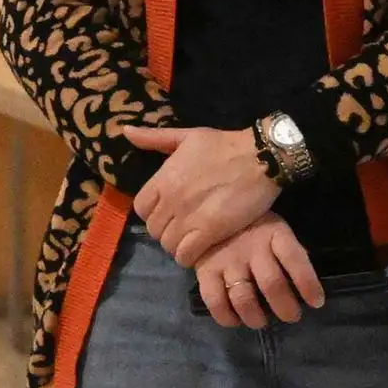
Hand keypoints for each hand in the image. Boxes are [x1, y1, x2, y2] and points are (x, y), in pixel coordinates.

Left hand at [128, 125, 279, 266]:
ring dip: (177, 246)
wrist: (261, 157)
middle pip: (154, 229)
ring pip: (168, 244)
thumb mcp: (187, 136)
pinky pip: (186, 254)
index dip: (151, 213)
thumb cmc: (225, 145)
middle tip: (181, 229)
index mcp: (163, 178)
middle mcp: (171, 199)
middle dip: (165, 231)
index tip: (166, 213)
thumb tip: (126, 131)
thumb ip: (155, 138)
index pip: (140, 208)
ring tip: (191, 241)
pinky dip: (188, 257)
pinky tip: (198, 251)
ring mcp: (189, 216)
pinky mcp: (211, 230)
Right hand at [192, 216, 327, 328]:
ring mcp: (226, 261)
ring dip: (255, 317)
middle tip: (291, 317)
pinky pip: (214, 300)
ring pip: (243, 297)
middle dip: (285, 307)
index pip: (295, 259)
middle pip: (271, 283)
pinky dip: (226, 317)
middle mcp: (251, 247)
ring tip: (260, 322)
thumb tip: (305, 283)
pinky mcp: (205, 271)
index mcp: (274, 233)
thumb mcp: (274, 229)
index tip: (316, 302)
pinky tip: (235, 321)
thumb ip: (288, 252)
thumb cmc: (252, 226)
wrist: (210, 216)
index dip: (308, 283)